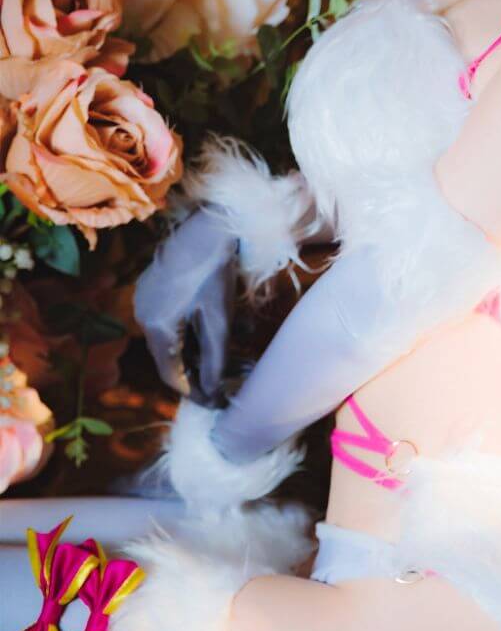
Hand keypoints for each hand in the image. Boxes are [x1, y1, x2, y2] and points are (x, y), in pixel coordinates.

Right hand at [133, 206, 237, 403]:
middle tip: (226, 383)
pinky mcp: (150, 290)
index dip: (194, 392)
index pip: (172, 375)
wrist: (207, 227)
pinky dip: (189, 334)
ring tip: (227, 359)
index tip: (216, 402)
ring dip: (196, 352)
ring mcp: (144, 302)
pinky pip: (169, 322)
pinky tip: (213, 334)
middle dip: (199, 372)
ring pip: (171, 341)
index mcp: (158, 328)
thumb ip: (216, 359)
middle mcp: (143, 317)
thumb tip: (214, 393)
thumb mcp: (220, 319)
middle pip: (171, 359)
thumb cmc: (216, 271)